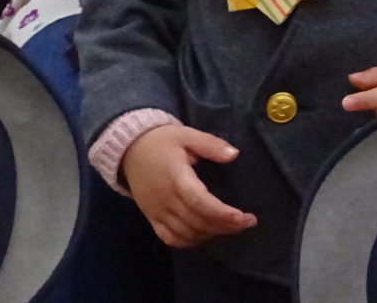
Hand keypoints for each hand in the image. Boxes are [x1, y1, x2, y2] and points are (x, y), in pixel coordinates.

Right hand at [121, 124, 256, 247]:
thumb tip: (234, 154)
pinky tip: (205, 235)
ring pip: (186, 233)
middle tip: (247, 222)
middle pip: (197, 222)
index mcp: (176, 178)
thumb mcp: (186, 134)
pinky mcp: (151, 218)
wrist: (129, 149)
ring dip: (210, 234)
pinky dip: (189, 242)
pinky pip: (170, 238)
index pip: (201, 203)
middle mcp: (166, 199)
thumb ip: (210, 144)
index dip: (223, 214)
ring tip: (230, 227)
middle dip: (226, 226)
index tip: (244, 217)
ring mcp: (157, 212)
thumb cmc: (161, 141)